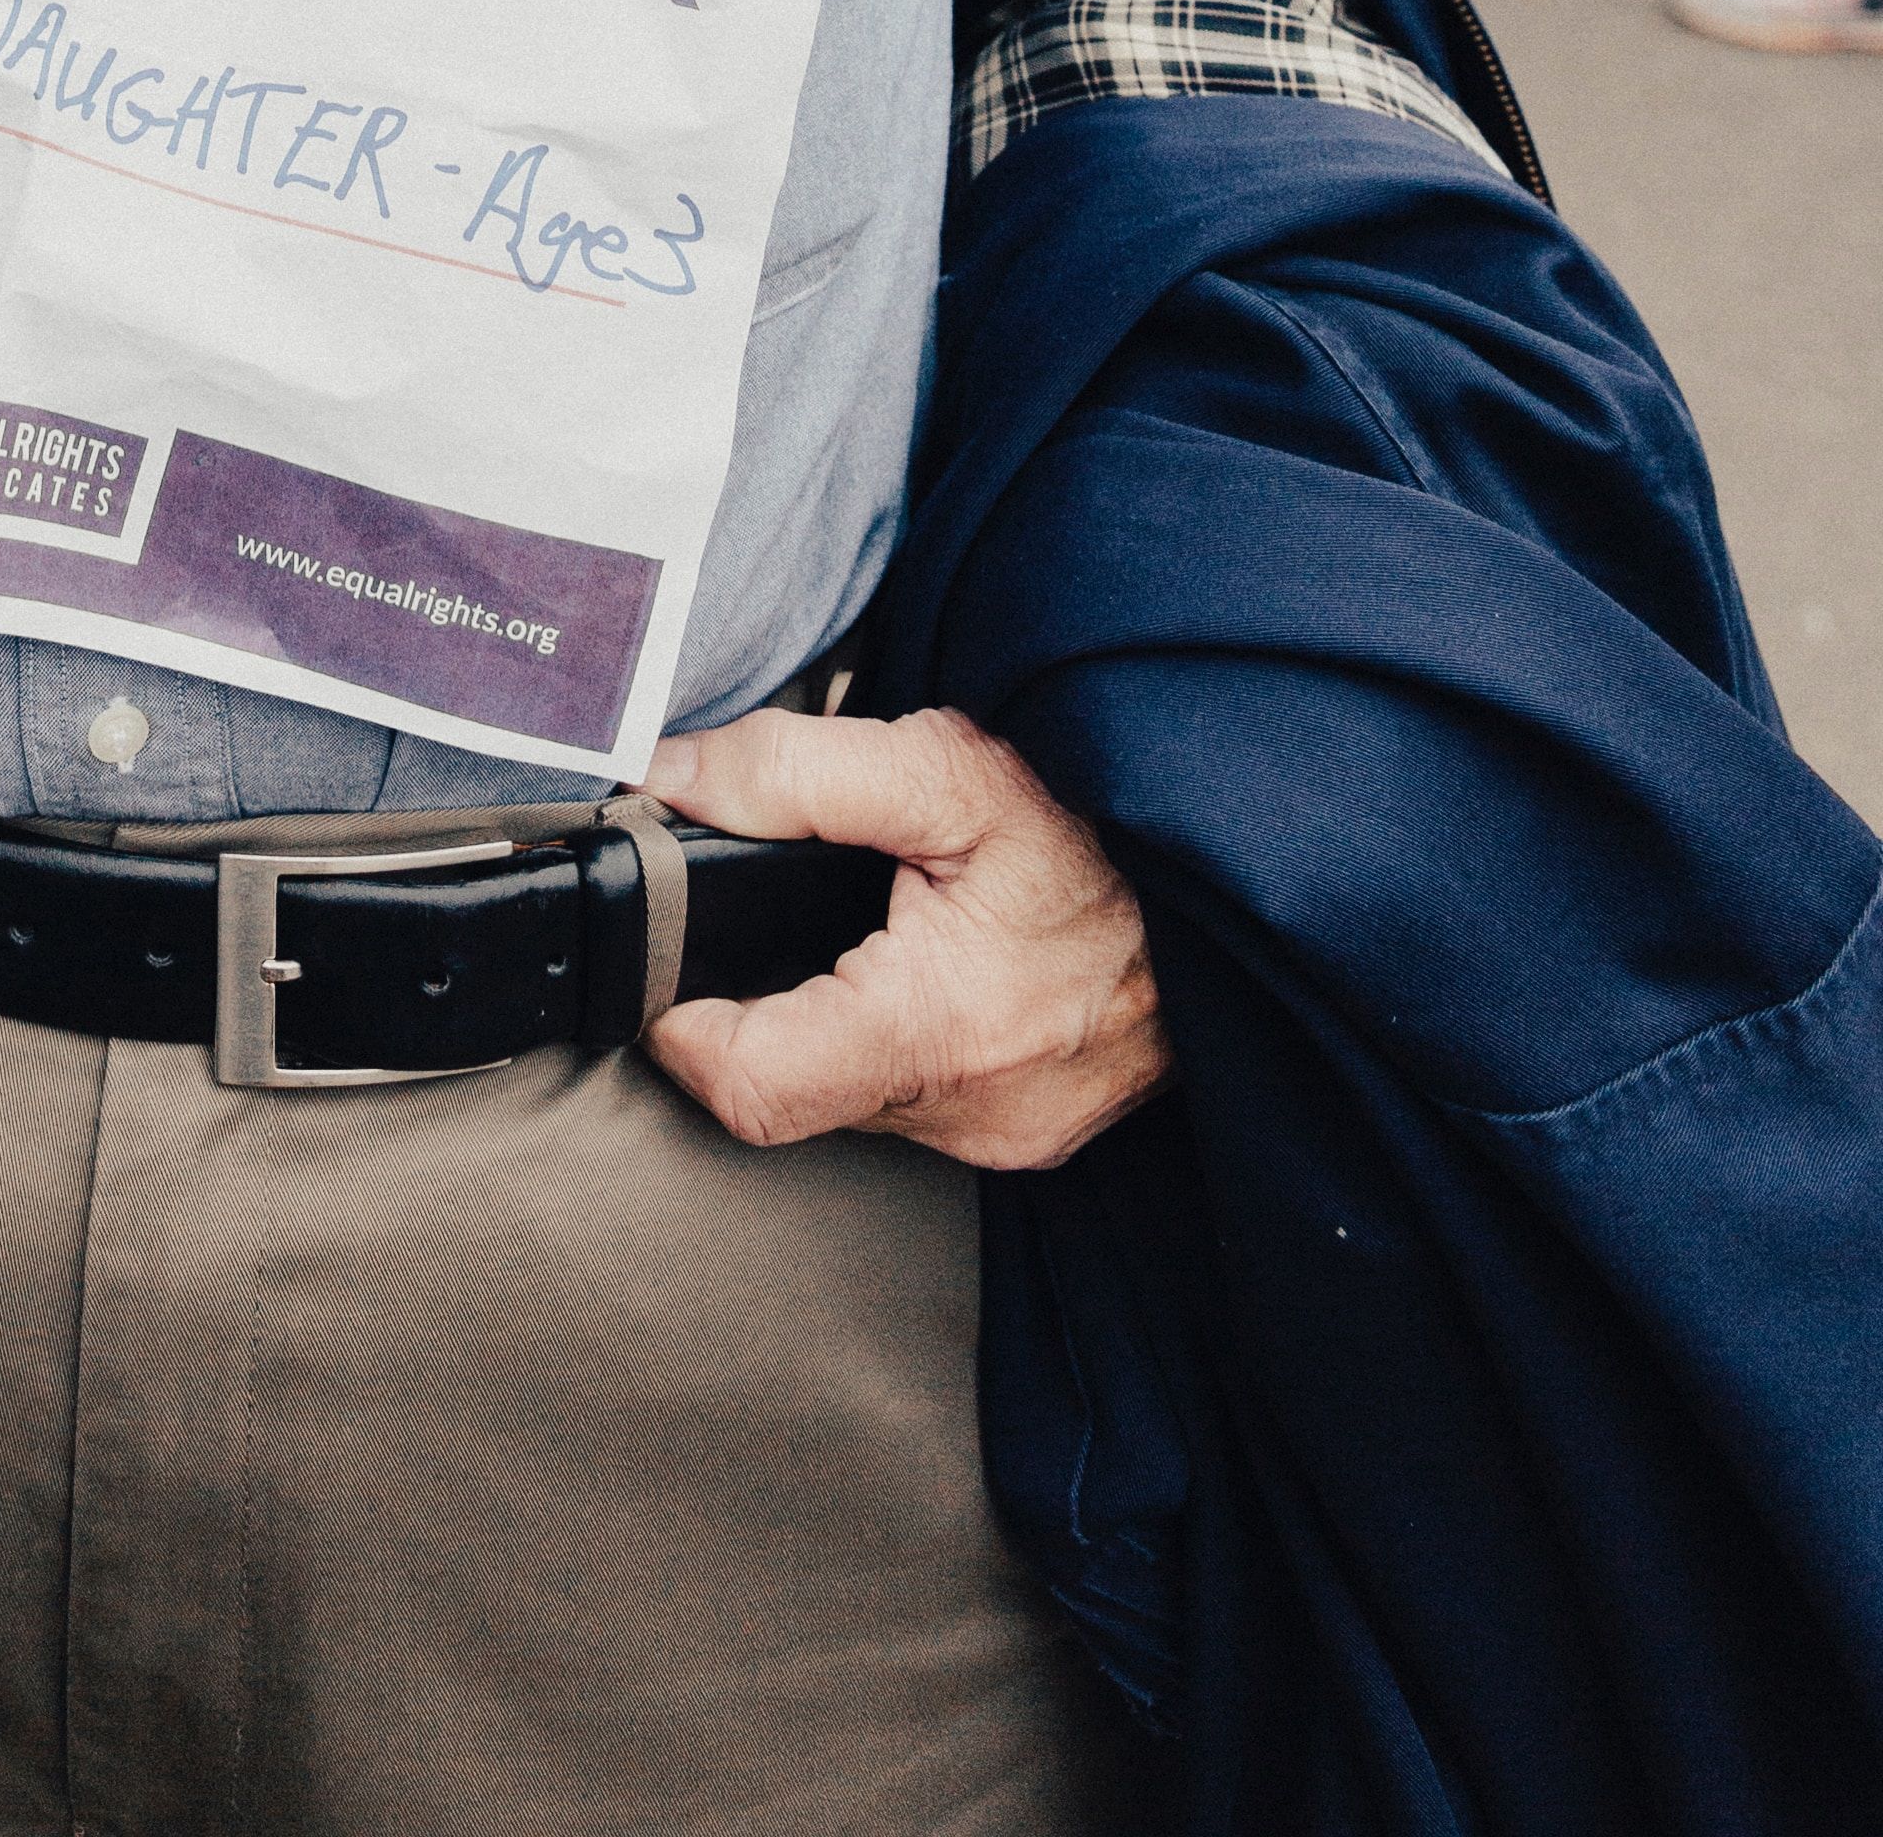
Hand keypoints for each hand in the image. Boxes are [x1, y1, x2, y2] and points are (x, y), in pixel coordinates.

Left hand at [636, 705, 1164, 1172]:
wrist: (1233, 872)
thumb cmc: (1104, 822)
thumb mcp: (944, 765)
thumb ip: (791, 772)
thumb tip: (672, 778)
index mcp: (940, 1031)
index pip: (748, 1086)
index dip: (681, 1026)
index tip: (666, 966)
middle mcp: (973, 1110)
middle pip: (795, 1086)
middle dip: (763, 999)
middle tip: (771, 909)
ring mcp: (1011, 1133)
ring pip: (855, 1096)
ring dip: (837, 1017)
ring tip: (869, 927)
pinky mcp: (1036, 1132)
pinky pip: (922, 1101)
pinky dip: (902, 1035)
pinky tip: (925, 963)